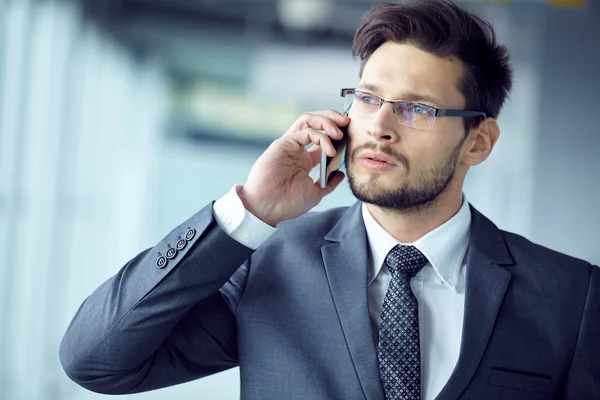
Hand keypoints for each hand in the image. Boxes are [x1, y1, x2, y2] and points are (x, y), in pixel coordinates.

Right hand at [239, 110, 348, 226]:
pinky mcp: (284, 143)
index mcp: (304, 160)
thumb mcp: (315, 194)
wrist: (268, 208)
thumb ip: (328, 184)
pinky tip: (330, 149)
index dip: (338, 135)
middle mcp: (297, 149)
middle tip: (348, 123)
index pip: (323, 139)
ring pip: (308, 120)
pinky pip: (305, 130)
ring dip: (326, 120)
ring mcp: (290, 144)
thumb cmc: (287, 203)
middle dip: (333, 118)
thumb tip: (341, 174)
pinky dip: (321, 136)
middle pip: (315, 123)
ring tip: (340, 130)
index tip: (351, 137)